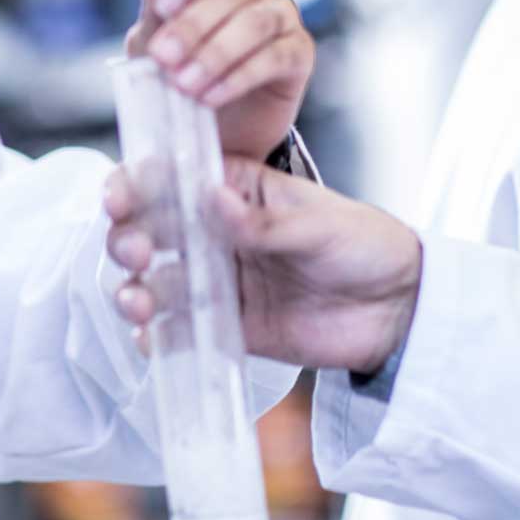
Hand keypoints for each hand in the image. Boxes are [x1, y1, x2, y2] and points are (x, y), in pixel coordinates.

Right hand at [103, 160, 422, 375]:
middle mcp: (215, 231)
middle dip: (129, 240)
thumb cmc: (363, 245)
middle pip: (149, 230)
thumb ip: (264, 222)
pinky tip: (151, 340)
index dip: (135, 184)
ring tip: (139, 304)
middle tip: (140, 254)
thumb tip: (211, 197)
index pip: (171, 178)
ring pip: (155, 282)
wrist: (399, 310)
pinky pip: (181, 331)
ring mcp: (218, 280)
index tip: (120, 198)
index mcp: (234, 188)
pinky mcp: (228, 326)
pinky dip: (158, 337)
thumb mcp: (319, 225)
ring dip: (133, 290)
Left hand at [126, 0, 313, 162]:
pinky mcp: (299, 52)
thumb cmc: (183, 74)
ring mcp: (282, 15)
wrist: (216, 128)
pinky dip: (238, 78)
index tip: (163, 7)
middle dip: (193, 24)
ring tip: (184, 84)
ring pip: (256, 21)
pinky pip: (275, 56)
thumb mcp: (154, 46)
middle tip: (164, 57)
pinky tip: (210, 96)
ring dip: (215, 54)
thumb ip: (154, 10)